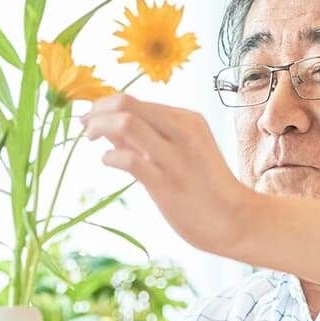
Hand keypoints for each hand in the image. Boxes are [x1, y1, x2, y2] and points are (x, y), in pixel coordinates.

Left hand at [82, 93, 252, 254]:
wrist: (234, 219)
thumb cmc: (207, 187)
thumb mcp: (184, 151)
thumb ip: (149, 136)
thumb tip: (109, 124)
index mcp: (188, 120)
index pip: (136, 101)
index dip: (106, 105)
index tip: (92, 115)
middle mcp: (182, 131)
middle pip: (127, 104)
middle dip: (98, 110)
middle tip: (84, 124)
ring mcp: (175, 156)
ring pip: (126, 123)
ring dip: (99, 127)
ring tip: (90, 138)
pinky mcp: (166, 182)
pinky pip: (128, 159)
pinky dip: (109, 156)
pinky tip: (108, 161)